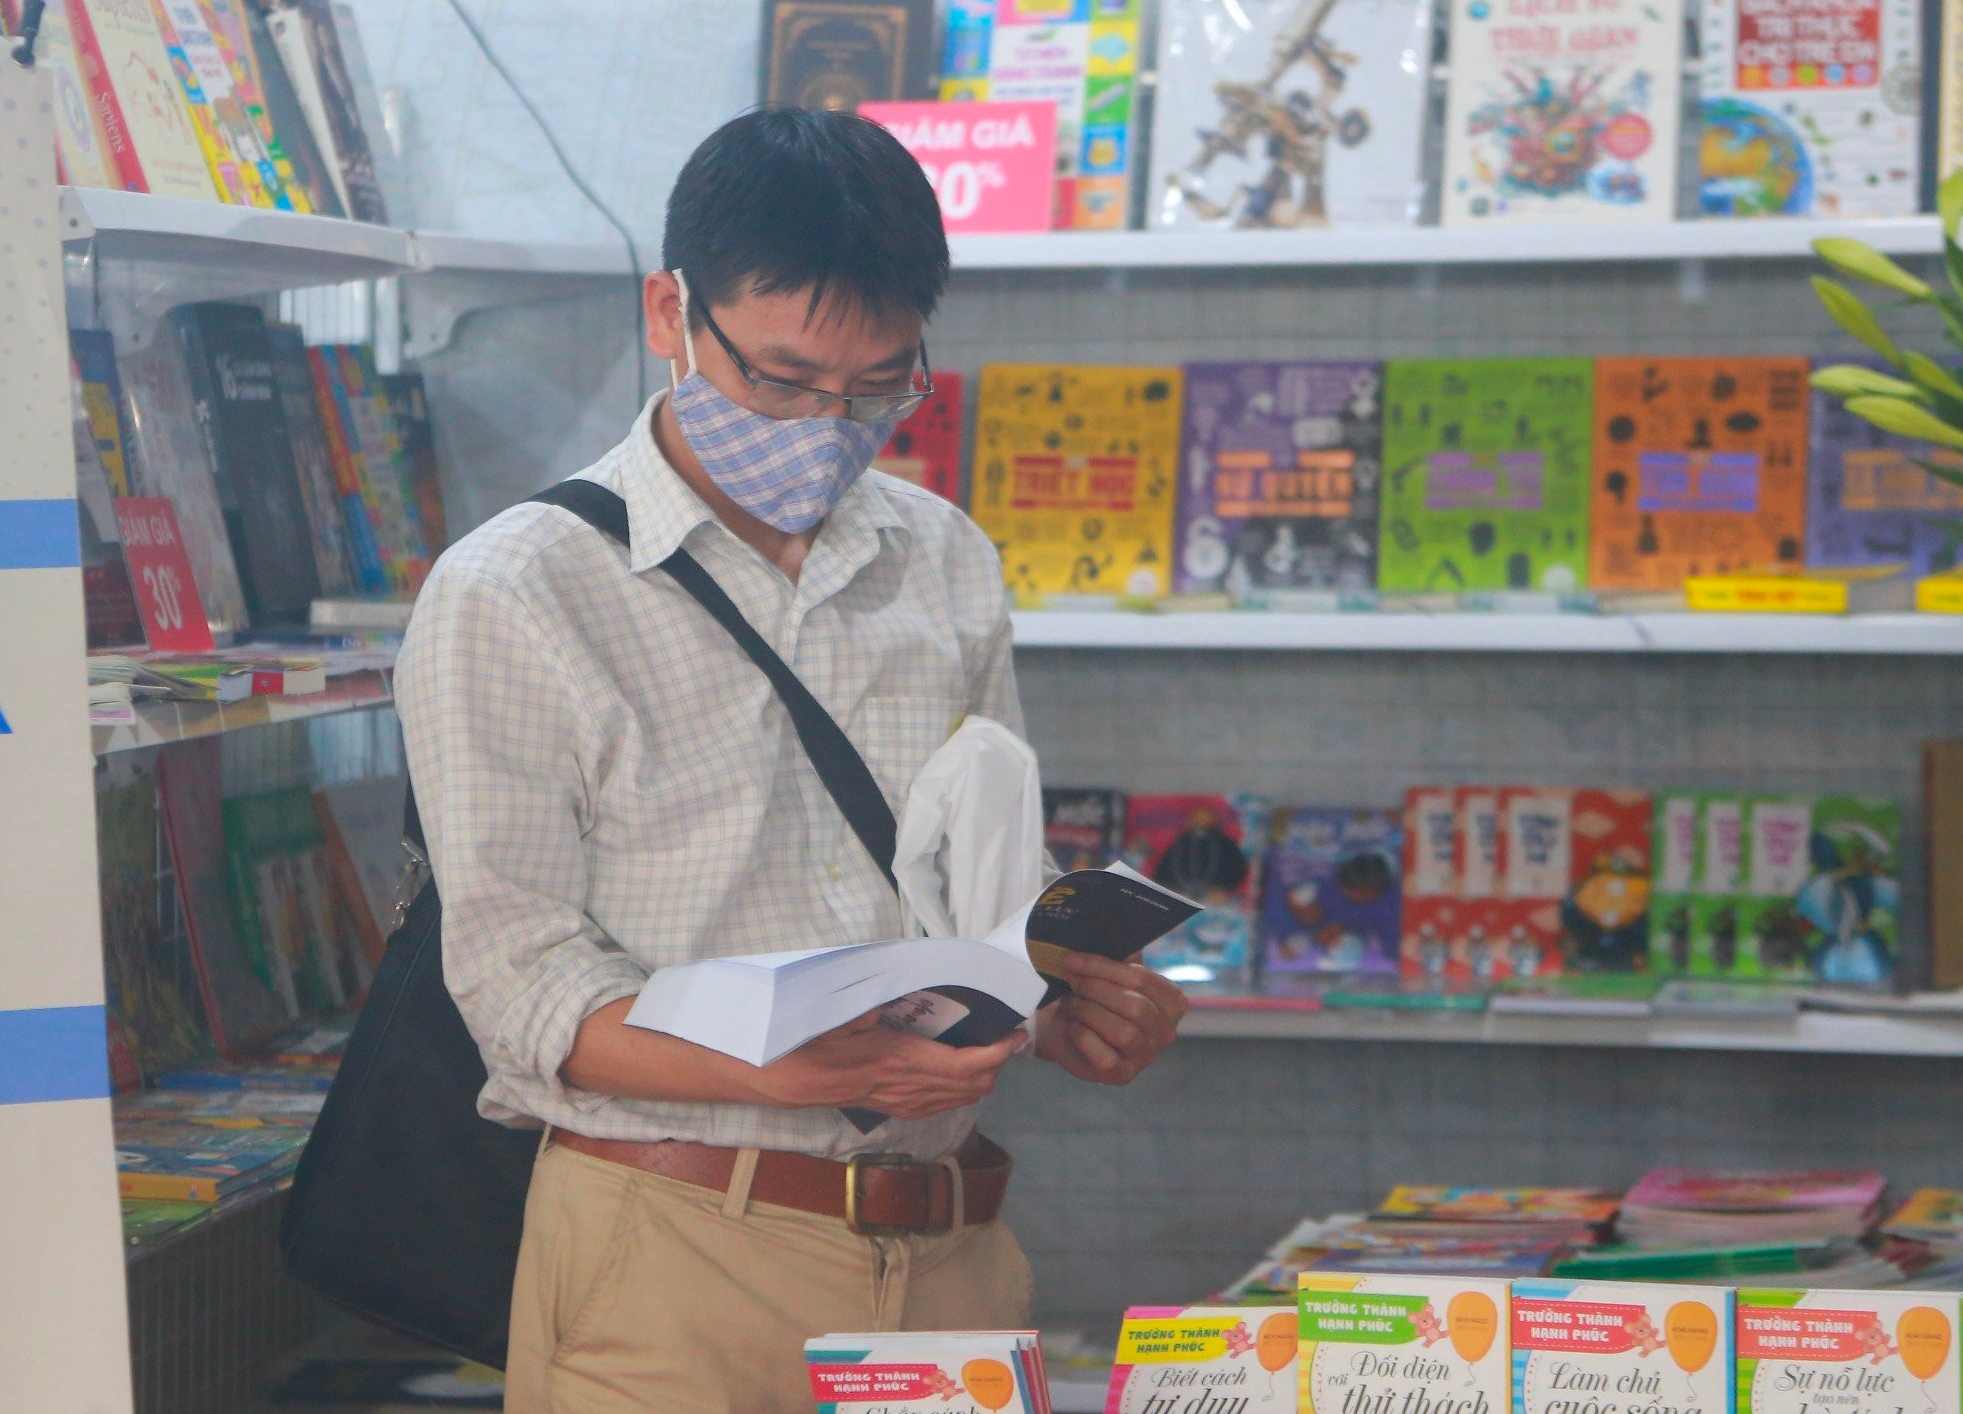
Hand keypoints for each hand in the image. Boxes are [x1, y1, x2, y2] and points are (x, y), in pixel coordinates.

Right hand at [757, 1013, 1028, 1119]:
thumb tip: (899, 983)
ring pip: (962, 1099)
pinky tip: (959, 1073)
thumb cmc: (819, 1042)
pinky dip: (962, 1090)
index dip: (999, 1052)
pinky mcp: (899, 1110)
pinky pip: (943, 1106)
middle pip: (975, 1086)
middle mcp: (912, 1088)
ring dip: (983, 1078)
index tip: (1016, 1034)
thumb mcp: (846, 1013)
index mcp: (905, 1059)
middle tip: (1006, 1037)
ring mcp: (906, 1104)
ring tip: (990, 1052)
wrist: (795, 1080)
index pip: (968, 1065)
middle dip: (998, 1064)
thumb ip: (874, 1001)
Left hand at [1035, 953, 1188, 1084]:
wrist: (1068, 1029)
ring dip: (1089, 1012)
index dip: (1104, 967)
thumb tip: (1109, 927)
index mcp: (1172, 1001)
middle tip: (1070, 979)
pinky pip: (1105, 1055)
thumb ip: (1118, 953)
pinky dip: (1083, 1036)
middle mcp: (1166, 1031)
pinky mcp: (1123, 1074)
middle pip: (1135, 1005)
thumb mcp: (1109, 971)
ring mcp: (1146, 1056)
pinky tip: (1073, 1026)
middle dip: (1095, 989)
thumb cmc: (1095, 996)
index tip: (1073, 959)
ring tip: (1071, 1003)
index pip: (1142, 979)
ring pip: (1123, 1031)